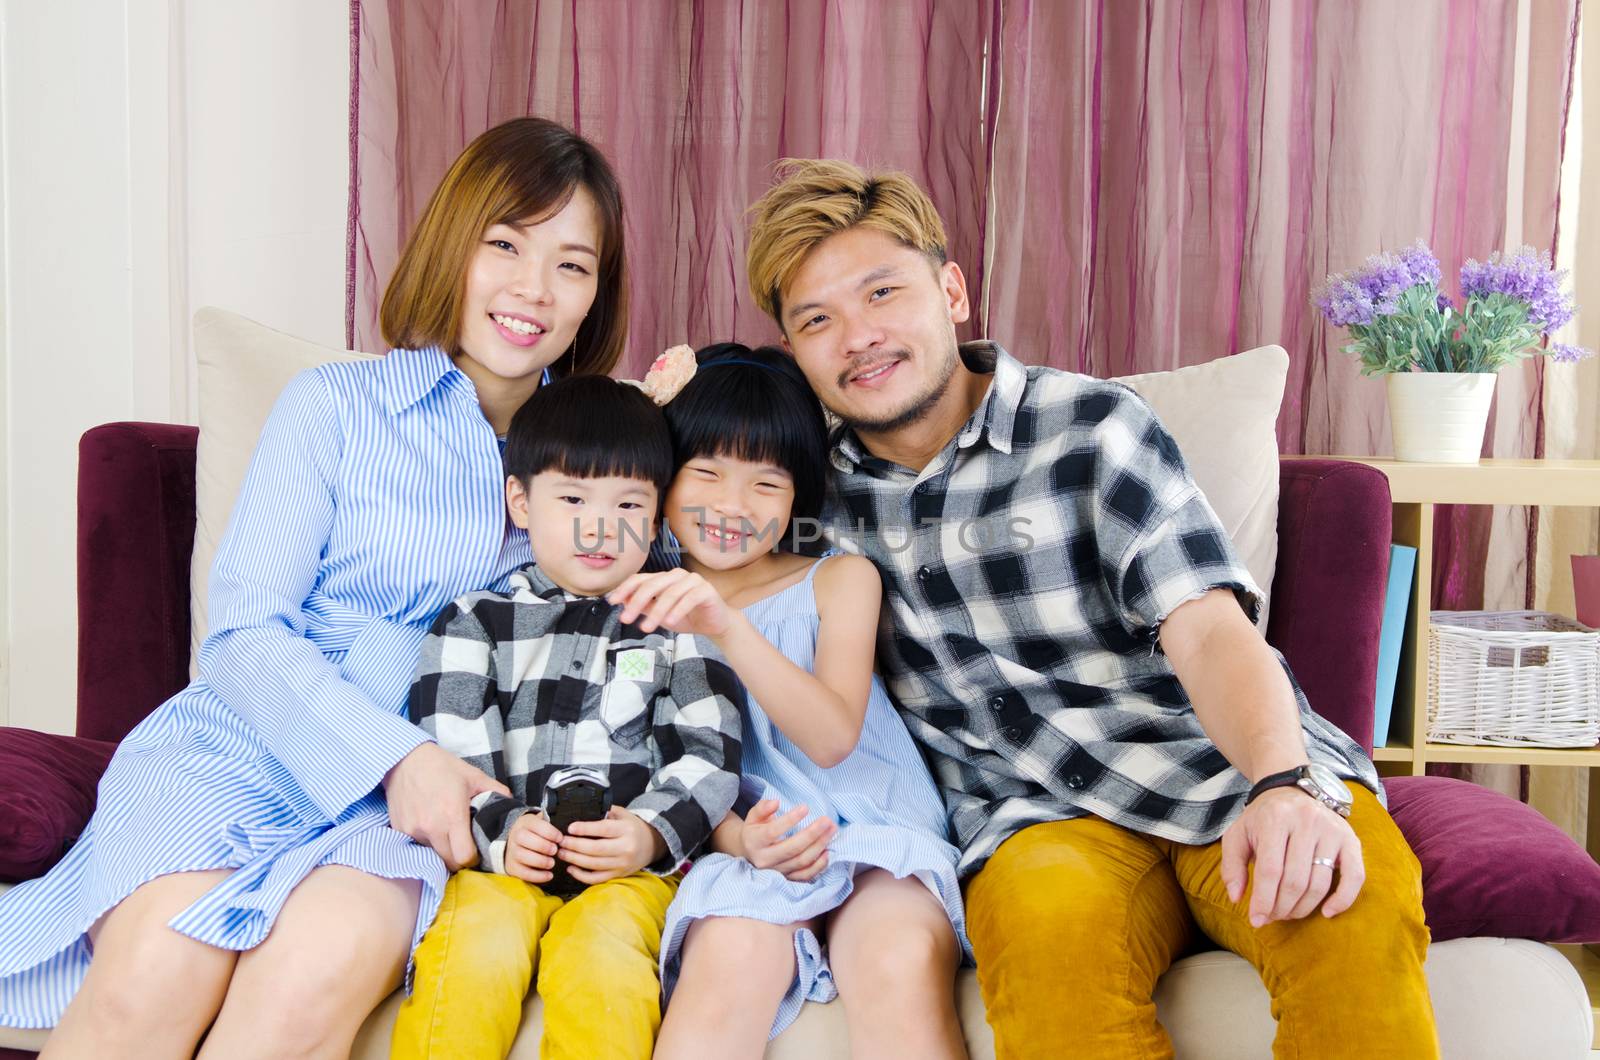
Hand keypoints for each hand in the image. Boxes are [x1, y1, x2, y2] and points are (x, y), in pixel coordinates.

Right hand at [383, 742, 510, 870]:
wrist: (406, 760)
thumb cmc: (443, 767)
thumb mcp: (474, 776)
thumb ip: (496, 791)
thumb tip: (512, 804)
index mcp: (453, 815)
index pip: (464, 857)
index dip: (472, 858)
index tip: (475, 851)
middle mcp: (431, 827)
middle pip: (448, 862)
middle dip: (458, 858)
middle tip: (463, 846)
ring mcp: (413, 830)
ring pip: (432, 854)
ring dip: (441, 850)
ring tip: (446, 833)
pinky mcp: (400, 829)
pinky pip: (416, 845)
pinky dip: (425, 841)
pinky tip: (430, 826)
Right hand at [504, 812, 562, 883]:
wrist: (516, 844)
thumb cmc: (535, 834)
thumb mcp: (540, 824)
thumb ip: (550, 827)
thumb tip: (563, 836)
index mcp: (525, 823)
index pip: (536, 825)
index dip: (550, 832)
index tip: (560, 839)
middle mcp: (515, 836)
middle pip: (524, 838)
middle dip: (543, 846)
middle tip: (555, 850)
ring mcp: (512, 852)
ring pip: (522, 856)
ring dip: (540, 861)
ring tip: (552, 863)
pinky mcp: (512, 867)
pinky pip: (523, 873)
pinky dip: (537, 876)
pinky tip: (549, 875)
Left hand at [556, 806, 667, 884]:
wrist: (651, 845)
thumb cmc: (632, 827)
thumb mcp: (623, 814)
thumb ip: (605, 812)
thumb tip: (581, 811)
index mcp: (626, 830)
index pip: (603, 829)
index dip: (585, 829)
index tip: (570, 828)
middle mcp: (626, 848)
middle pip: (595, 849)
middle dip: (574, 845)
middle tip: (561, 841)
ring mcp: (622, 864)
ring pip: (594, 864)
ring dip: (574, 859)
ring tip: (561, 853)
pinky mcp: (618, 875)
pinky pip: (596, 878)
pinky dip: (581, 875)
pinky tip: (571, 868)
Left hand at [608, 569, 733, 637]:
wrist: (716, 624)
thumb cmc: (687, 617)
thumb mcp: (660, 615)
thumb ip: (644, 607)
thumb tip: (622, 602)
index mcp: (664, 578)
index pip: (640, 579)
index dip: (625, 589)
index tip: (612, 602)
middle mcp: (677, 575)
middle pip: (651, 585)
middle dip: (636, 603)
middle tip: (625, 620)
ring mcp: (692, 580)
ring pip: (669, 593)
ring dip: (656, 612)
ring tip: (646, 628)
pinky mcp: (706, 590)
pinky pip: (689, 598)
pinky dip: (678, 610)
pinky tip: (670, 622)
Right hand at [740, 799, 834, 881]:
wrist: (750, 853)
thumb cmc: (755, 830)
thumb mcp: (753, 816)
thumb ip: (763, 808)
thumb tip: (775, 802)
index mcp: (754, 842)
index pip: (772, 832)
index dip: (790, 820)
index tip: (805, 807)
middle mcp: (765, 859)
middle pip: (792, 849)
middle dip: (812, 834)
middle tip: (827, 820)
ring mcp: (777, 871)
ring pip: (801, 861)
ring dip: (820, 845)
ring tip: (832, 830)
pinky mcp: (787, 878)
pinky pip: (805, 875)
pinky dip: (819, 865)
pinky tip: (828, 851)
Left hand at [1222, 787, 1364, 926]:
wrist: (1291, 792)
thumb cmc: (1262, 820)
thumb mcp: (1238, 834)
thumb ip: (1232, 865)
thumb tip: (1236, 898)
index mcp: (1274, 819)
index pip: (1270, 870)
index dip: (1263, 900)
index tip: (1256, 921)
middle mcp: (1305, 821)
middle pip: (1294, 880)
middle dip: (1281, 907)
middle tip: (1272, 916)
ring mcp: (1331, 830)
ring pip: (1319, 883)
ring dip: (1303, 907)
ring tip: (1289, 913)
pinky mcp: (1350, 839)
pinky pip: (1355, 876)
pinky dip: (1343, 899)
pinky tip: (1327, 912)